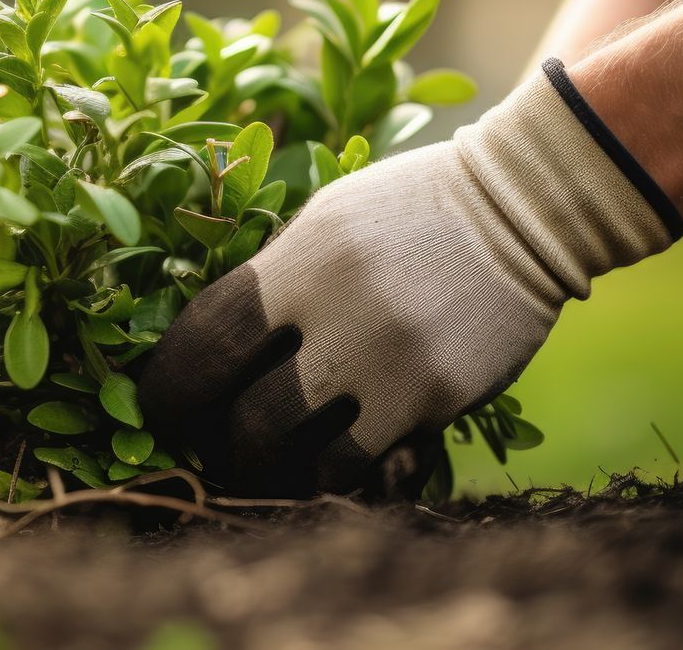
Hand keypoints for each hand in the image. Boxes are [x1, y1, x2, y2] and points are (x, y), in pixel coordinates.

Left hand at [140, 62, 682, 498]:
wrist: (524, 208)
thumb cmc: (406, 213)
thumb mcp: (325, 220)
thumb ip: (270, 280)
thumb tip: (204, 353)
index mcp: (296, 259)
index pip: (203, 342)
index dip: (167, 391)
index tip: (158, 411)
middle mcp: (337, 312)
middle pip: (242, 419)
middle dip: (214, 447)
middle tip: (213, 449)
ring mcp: (390, 361)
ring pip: (298, 457)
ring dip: (269, 472)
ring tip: (263, 466)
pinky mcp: (435, 398)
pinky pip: (360, 465)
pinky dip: (331, 474)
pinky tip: (322, 466)